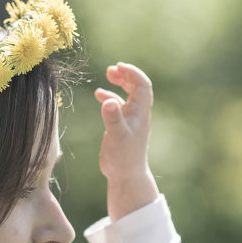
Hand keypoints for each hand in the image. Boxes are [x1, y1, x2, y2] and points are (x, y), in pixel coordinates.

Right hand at [94, 62, 159, 219]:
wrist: (126, 176)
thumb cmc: (124, 157)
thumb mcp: (117, 136)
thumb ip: (113, 118)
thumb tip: (108, 100)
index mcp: (140, 113)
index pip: (142, 85)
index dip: (133, 73)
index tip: (119, 67)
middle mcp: (137, 114)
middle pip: (137, 87)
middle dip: (126, 75)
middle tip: (112, 69)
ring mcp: (129, 120)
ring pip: (128, 95)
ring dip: (120, 83)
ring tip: (109, 74)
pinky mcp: (121, 127)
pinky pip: (118, 106)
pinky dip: (110, 97)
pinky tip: (99, 95)